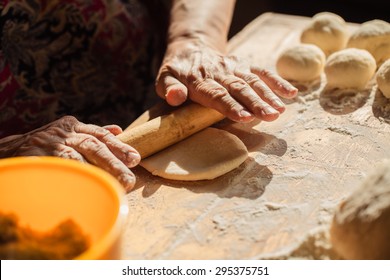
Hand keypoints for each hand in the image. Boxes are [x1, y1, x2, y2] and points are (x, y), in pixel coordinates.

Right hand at [0, 116, 139, 191]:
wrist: (8, 150)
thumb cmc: (45, 146)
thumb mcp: (67, 134)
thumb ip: (92, 133)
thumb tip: (118, 131)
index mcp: (72, 125)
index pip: (100, 134)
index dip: (119, 146)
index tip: (135, 159)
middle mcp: (63, 132)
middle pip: (94, 145)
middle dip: (115, 162)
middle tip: (130, 178)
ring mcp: (50, 143)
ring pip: (81, 156)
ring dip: (102, 171)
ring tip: (118, 184)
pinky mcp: (37, 155)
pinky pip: (62, 166)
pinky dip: (78, 174)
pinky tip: (91, 184)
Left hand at [156, 40, 297, 121]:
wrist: (191, 49)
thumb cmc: (177, 72)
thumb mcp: (164, 78)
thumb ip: (169, 88)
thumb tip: (175, 97)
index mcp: (200, 81)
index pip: (217, 95)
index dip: (231, 106)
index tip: (245, 117)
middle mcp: (220, 74)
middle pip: (239, 89)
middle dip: (256, 103)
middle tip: (270, 117)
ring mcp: (234, 69)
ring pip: (254, 81)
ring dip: (269, 96)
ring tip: (280, 111)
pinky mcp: (244, 66)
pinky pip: (262, 72)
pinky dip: (277, 82)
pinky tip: (291, 93)